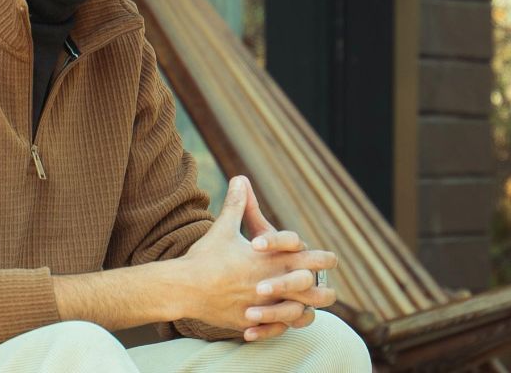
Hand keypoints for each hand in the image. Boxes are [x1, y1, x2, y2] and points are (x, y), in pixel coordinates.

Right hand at [173, 176, 338, 341]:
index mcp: (274, 260)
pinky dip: (280, 327)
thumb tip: (240, 178)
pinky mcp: (251, 324)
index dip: (324, 260)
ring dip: (305, 310)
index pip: (314, 260)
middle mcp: (275, 285)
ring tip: (302, 306)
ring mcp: (264, 308)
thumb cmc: (205, 257)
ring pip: (301, 315)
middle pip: (316, 292)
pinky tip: (278, 322)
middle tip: (320, 286)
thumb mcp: (224, 227)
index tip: (326, 259)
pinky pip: (276, 331)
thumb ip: (238, 205)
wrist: (184, 287)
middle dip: (322, 288)